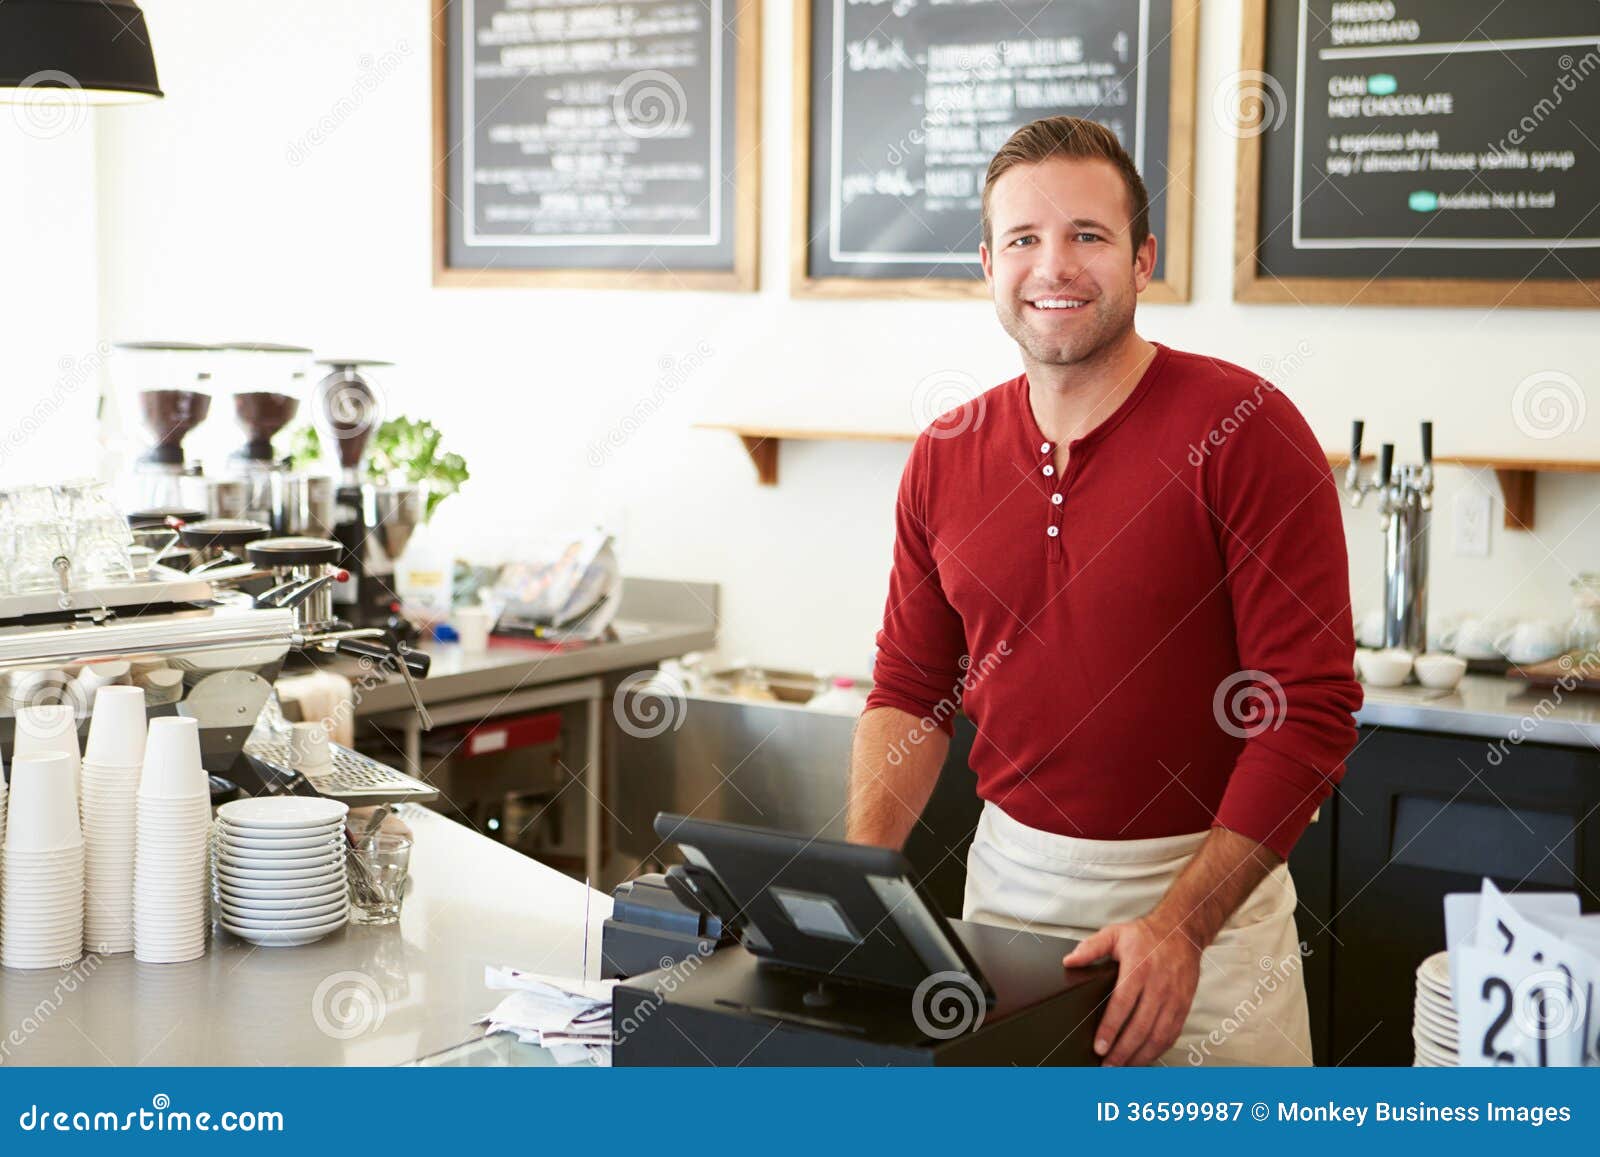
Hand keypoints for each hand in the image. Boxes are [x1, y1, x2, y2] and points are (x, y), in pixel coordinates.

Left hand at [1062, 915, 1201, 1065]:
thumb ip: (1091, 948)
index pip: (1123, 1004)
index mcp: (1139, 967)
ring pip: (1158, 1035)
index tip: (1099, 1047)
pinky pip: (1172, 1034)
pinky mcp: (1184, 1006)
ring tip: (1122, 1068)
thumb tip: (1069, 961)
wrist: (1181, 932)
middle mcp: (1159, 985)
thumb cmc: (1146, 935)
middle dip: (1123, 1051)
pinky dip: (1157, 1051)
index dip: (1110, 1028)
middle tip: (1107, 1066)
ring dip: (1140, 1056)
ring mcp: (1174, 998)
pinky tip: (1143, 1058)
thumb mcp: (1115, 934)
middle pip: (1140, 1026)